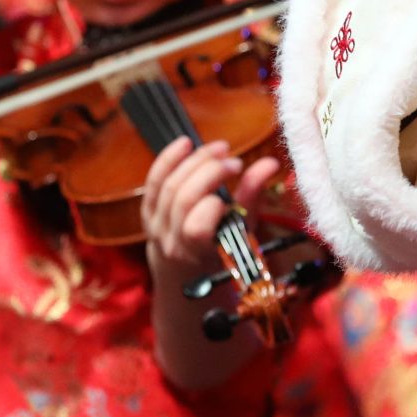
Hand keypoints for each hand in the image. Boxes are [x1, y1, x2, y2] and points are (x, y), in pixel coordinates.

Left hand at [141, 136, 280, 272]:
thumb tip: (270, 163)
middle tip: (234, 161)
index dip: (213, 203)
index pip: (196, 227)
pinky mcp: (146, 212)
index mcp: (197, 255)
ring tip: (219, 149)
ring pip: (169, 186)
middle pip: (183, 198)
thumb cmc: (218, 252)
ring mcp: (155, 226)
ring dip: (195, 161)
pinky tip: (186, 143)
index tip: (236, 191)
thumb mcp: (240, 232)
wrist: (182, 272)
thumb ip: (253, 196)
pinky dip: (168, 159)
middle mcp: (171, 242)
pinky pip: (153, 181)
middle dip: (210, 172)